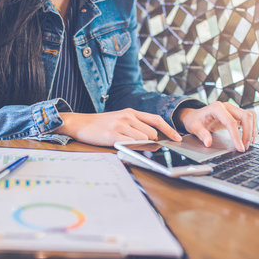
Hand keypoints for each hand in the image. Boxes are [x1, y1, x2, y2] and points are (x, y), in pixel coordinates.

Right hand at [56, 108, 181, 146]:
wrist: (80, 124)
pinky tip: (123, 145)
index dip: (169, 129)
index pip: (156, 120)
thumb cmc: (101, 125)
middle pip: (152, 132)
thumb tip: (154, 139)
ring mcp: (121, 125)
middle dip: (152, 142)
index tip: (177, 138)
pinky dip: (132, 146)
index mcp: (131, 112)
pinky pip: (131, 143)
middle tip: (145, 146)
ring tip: (128, 144)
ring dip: (141, 145)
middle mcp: (128, 116)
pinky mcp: (113, 134)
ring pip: (144, 138)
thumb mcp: (120, 120)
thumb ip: (136, 126)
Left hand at [177, 102, 257, 151]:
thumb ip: (201, 134)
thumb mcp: (194, 127)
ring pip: (250, 116)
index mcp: (216, 108)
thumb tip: (208, 143)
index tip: (240, 148)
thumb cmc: (195, 121)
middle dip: (248, 133)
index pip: (231, 122)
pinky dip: (251, 128)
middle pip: (245, 116)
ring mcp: (232, 109)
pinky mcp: (236, 114)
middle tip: (244, 147)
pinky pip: (248, 119)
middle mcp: (227, 106)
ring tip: (247, 144)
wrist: (195, 116)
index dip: (237, 136)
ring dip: (252, 130)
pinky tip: (249, 138)